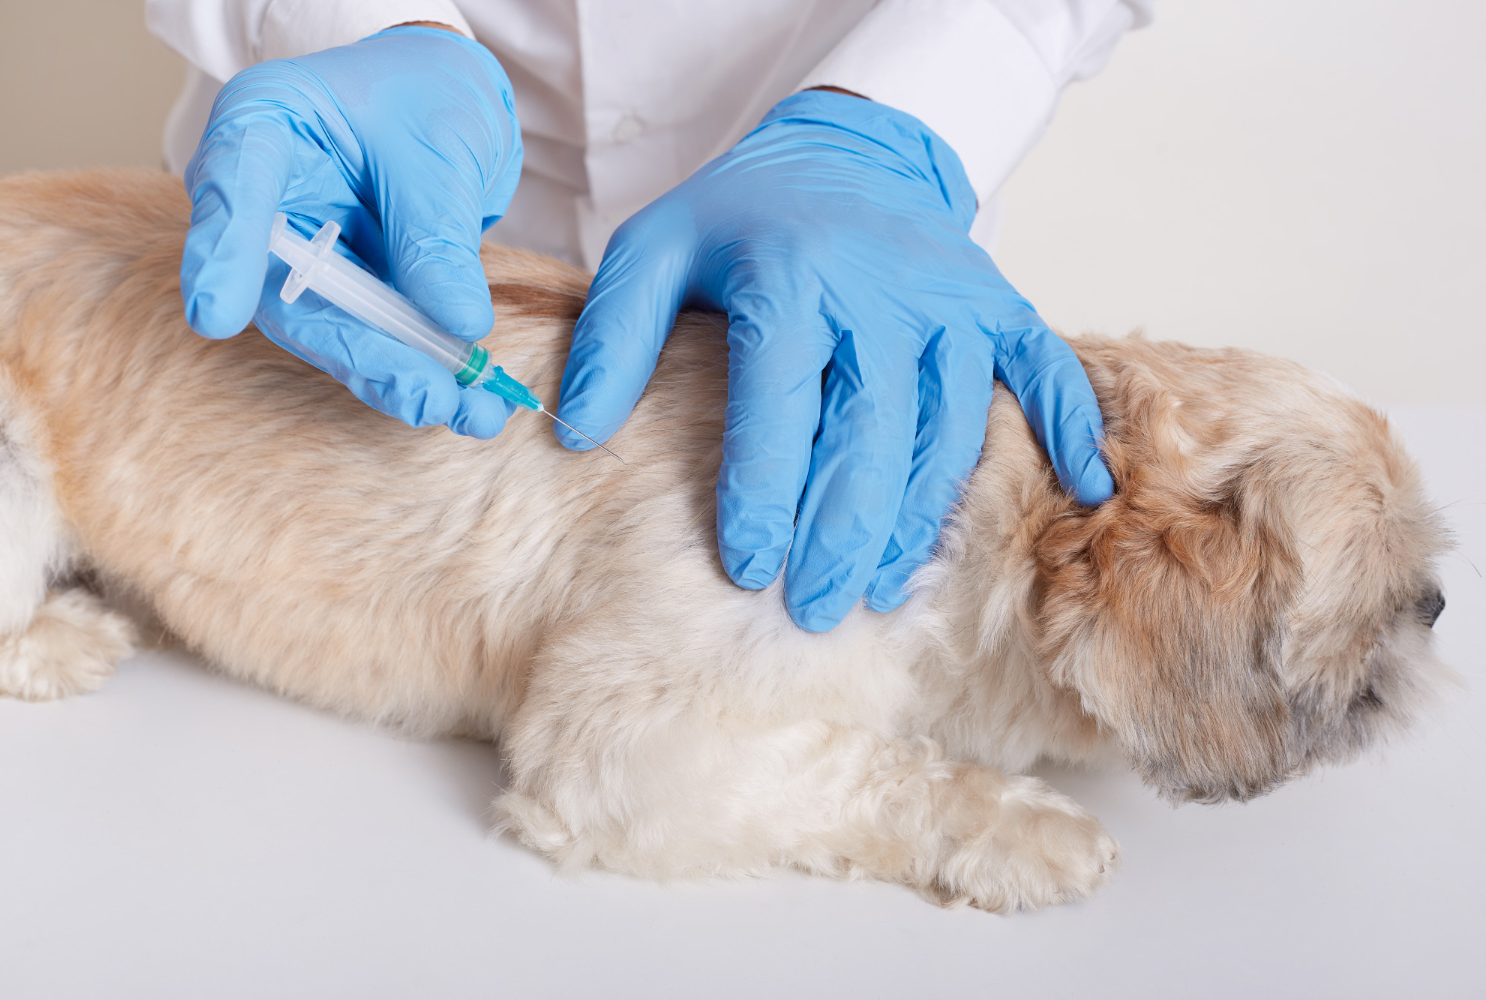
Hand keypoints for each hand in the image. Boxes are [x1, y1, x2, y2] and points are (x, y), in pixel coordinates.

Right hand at [180, 25, 522, 436]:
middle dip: (361, 353)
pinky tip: (467, 402)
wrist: (447, 99)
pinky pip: (371, 342)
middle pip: (287, 292)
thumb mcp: (440, 148)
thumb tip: (459, 326)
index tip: (215, 316)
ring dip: (402, 379)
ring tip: (469, 411)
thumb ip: (437, 233)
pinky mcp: (341, 292)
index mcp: (262, 129)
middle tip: (424, 397)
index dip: (221, 256)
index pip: (231, 189)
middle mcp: (263, 203)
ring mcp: (299, 255)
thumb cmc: (427, 94)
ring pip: (333, 333)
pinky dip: (420, 373)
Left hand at [557, 91, 1112, 631]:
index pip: (779, 407)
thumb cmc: (744, 215)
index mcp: (793, 278)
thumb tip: (577, 431)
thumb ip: (614, 336)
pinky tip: (1087, 489)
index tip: (747, 569)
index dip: (763, 495)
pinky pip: (1045, 368)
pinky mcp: (998, 305)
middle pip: (870, 436)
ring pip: (947, 429)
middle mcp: (883, 293)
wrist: (848, 149)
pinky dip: (1069, 427)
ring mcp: (953, 301)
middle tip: (815, 608)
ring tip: (885, 590)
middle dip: (841, 533)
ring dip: (919, 518)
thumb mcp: (654, 250)